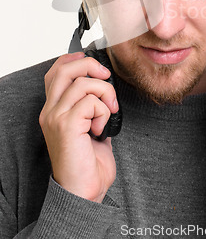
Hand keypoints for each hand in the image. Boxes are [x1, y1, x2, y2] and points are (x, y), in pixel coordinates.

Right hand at [39, 52, 118, 202]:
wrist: (84, 192)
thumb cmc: (88, 164)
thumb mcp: (90, 128)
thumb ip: (92, 108)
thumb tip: (106, 90)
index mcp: (54, 110)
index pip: (56, 72)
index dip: (75, 60)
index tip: (95, 64)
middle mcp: (50, 111)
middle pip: (65, 69)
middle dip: (91, 67)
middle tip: (107, 79)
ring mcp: (56, 117)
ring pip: (84, 83)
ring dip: (105, 94)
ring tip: (108, 113)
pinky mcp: (66, 125)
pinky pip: (91, 101)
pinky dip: (103, 111)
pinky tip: (101, 128)